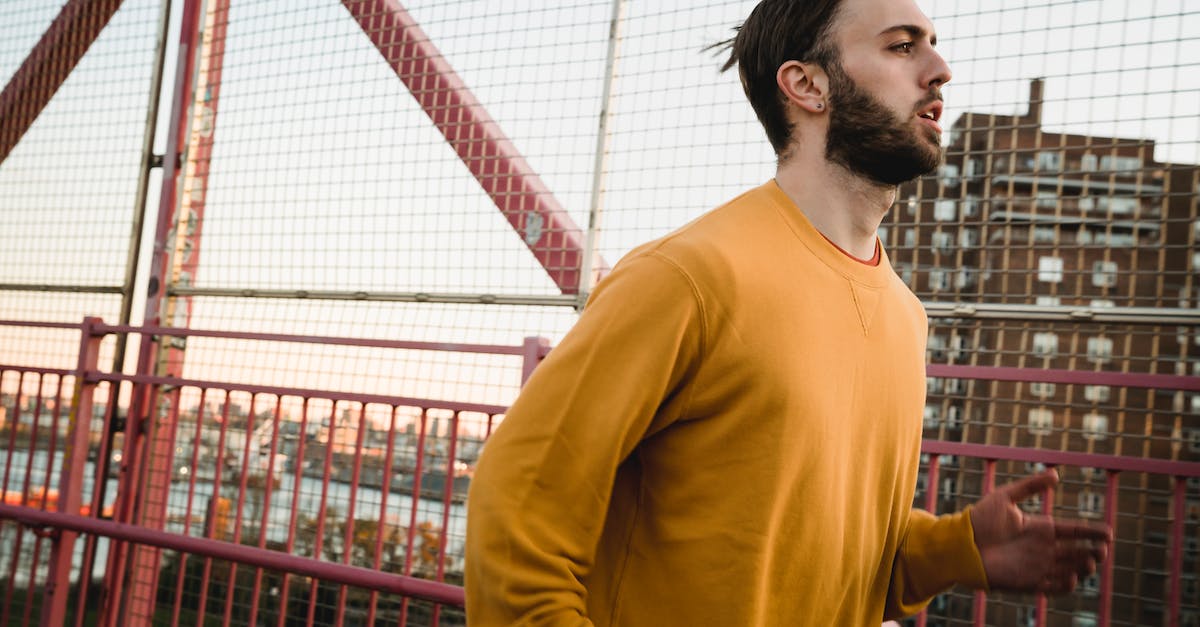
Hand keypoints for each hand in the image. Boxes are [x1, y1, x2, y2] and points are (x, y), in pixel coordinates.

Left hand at [969, 469, 1112, 593]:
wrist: (961, 544)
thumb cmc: (980, 520)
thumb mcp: (1005, 497)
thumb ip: (1030, 486)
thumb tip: (1055, 474)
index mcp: (1040, 528)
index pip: (1073, 531)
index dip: (1091, 532)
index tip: (1109, 533)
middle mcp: (1042, 548)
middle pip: (1076, 552)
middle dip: (1093, 552)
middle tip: (1102, 550)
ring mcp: (1037, 566)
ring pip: (1069, 570)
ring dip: (1083, 568)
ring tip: (1091, 562)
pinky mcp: (1028, 582)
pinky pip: (1052, 587)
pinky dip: (1065, 585)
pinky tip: (1072, 578)